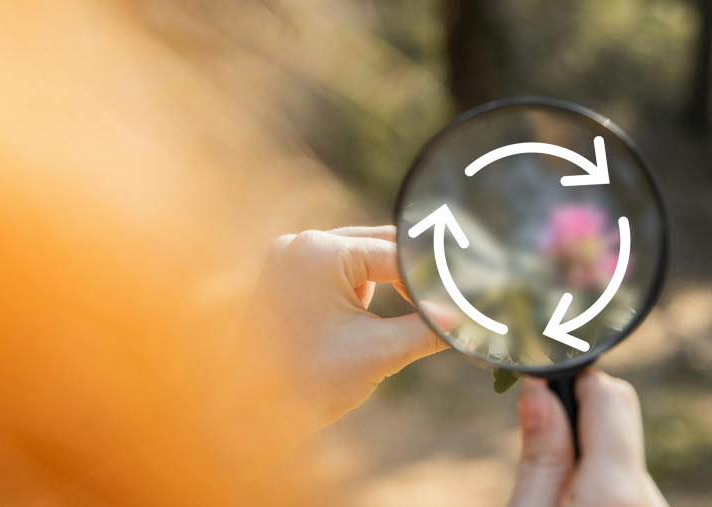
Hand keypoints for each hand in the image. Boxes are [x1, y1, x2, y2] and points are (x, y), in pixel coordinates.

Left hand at [238, 226, 451, 425]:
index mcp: (321, 251)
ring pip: (358, 258)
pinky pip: (336, 271)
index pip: (397, 255)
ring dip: (388, 280)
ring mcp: (287, 259)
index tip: (463, 300)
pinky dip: (361, 288)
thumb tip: (465, 320)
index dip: (432, 280)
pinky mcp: (282, 277)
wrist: (246, 415)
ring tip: (418, 308)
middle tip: (450, 298)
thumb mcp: (380, 352)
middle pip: (378, 246)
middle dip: (412, 275)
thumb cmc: (308, 381)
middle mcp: (300, 244)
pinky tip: (377, 312)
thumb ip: (428, 330)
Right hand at [508, 370, 668, 506]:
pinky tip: (576, 505)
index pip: (609, 394)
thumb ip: (540, 459)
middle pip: (618, 422)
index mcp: (617, 490)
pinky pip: (630, 486)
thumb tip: (539, 389)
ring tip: (552, 492)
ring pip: (621, 456)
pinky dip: (602, 486)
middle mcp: (651, 498)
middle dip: (576, 425)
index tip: (539, 391)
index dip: (571, 383)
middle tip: (536, 450)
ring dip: (587, 462)